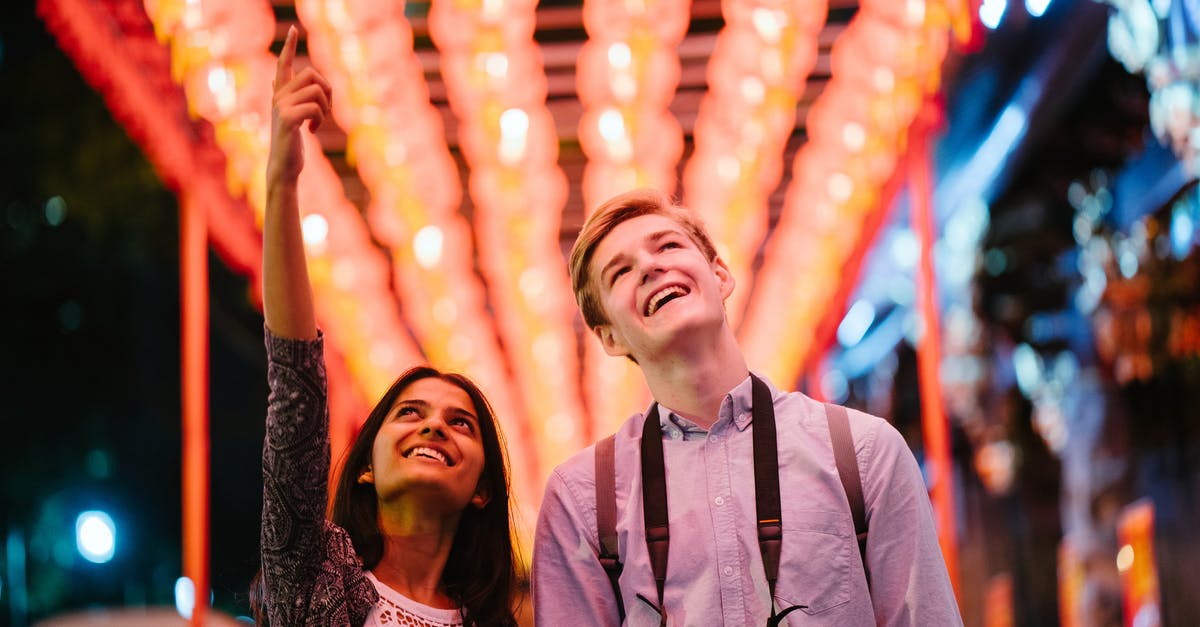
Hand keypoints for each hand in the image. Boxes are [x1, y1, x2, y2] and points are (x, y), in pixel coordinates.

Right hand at [267, 26, 332, 184]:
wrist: (284, 166)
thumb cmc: (290, 143)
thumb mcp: (291, 117)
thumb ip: (288, 98)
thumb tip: (275, 79)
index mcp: (280, 94)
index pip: (283, 64)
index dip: (288, 46)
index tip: (292, 28)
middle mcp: (278, 96)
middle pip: (312, 74)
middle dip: (328, 91)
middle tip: (326, 111)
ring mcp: (280, 106)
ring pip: (316, 90)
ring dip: (325, 108)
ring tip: (317, 123)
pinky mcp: (286, 118)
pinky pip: (314, 107)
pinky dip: (319, 119)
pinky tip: (312, 132)